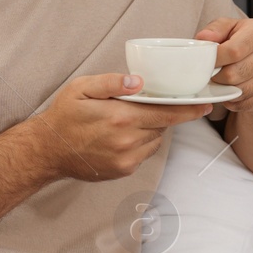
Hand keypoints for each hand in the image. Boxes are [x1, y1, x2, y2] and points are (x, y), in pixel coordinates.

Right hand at [36, 73, 211, 181]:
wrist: (47, 151)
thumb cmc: (64, 115)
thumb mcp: (82, 88)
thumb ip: (112, 83)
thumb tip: (139, 82)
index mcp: (121, 118)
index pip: (166, 113)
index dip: (188, 109)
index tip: (206, 104)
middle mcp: (128, 141)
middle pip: (163, 125)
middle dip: (164, 113)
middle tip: (153, 104)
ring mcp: (127, 159)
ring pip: (155, 139)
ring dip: (151, 128)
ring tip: (129, 120)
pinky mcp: (124, 170)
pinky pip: (144, 153)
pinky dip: (141, 142)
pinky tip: (122, 135)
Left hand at [195, 17, 252, 113]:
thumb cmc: (242, 38)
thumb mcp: (228, 26)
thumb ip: (215, 29)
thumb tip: (203, 39)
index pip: (233, 51)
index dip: (214, 60)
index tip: (204, 62)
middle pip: (233, 75)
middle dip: (216, 76)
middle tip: (211, 73)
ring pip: (238, 92)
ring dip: (223, 89)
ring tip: (220, 81)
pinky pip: (244, 104)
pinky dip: (232, 101)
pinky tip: (230, 90)